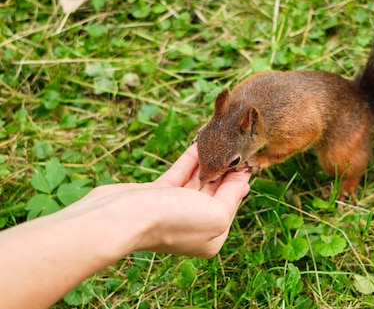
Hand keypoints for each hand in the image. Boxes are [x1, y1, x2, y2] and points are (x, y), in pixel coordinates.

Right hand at [75, 144, 250, 257]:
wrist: (122, 218)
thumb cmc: (173, 220)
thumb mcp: (216, 214)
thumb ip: (232, 197)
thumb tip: (244, 182)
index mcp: (212, 236)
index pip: (231, 203)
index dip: (239, 180)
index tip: (248, 157)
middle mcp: (194, 224)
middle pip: (215, 191)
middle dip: (224, 168)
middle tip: (236, 143)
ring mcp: (174, 209)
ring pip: (197, 180)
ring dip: (208, 160)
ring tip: (220, 139)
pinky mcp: (157, 194)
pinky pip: (180, 173)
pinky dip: (190, 159)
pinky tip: (199, 142)